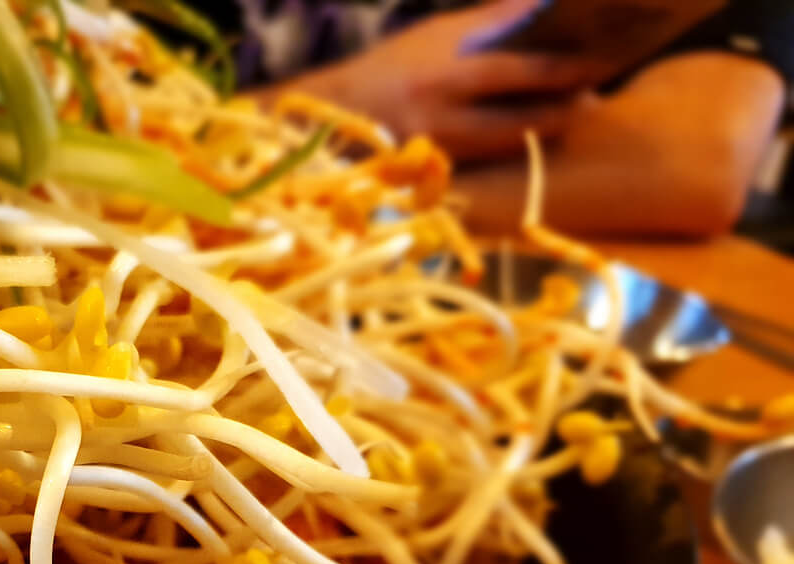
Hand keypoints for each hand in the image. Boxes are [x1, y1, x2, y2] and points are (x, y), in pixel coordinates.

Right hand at [267, 0, 606, 159]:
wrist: (331, 117)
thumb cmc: (391, 67)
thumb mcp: (437, 35)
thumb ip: (493, 23)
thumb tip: (549, 6)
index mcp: (446, 76)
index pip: (523, 73)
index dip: (568, 69)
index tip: (604, 59)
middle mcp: (445, 120)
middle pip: (526, 121)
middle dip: (565, 109)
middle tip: (593, 94)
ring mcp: (442, 153)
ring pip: (512, 146)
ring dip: (545, 129)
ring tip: (571, 110)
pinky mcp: (439, 175)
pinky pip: (491, 160)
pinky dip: (517, 144)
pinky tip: (532, 130)